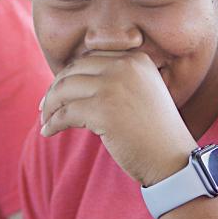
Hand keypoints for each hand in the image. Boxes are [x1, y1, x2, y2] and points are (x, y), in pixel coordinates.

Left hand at [40, 51, 196, 185]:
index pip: (90, 59)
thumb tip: (70, 83)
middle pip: (74, 70)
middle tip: (45, 107)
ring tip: (46, 120)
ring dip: (50, 106)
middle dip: (55, 89)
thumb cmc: (154, 133)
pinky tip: (48, 132)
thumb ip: (115, 81)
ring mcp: (113, 86)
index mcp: (135, 59)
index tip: (57, 92)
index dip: (69, 75)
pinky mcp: (103, 109)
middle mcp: (125, 66)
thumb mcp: (141, 94)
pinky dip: (53, 123)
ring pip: (65, 89)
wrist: (172, 159)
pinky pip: (65, 113)